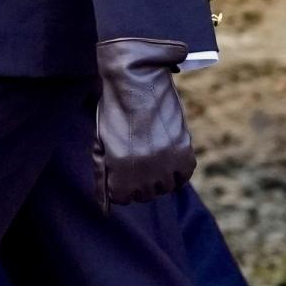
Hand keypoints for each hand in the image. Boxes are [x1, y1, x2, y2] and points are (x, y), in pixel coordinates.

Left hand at [93, 37, 195, 213]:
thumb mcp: (101, 141)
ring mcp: (168, 161)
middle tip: (135, 157)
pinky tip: (165, 153)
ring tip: (149, 152)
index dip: (119, 184)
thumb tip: (105, 206)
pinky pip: (182, 176)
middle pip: (144, 194)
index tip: (119, 171)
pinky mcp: (185, 151)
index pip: (122, 198)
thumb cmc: (115, 110)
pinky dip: (175, 170)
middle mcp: (147, 169)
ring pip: (164, 187)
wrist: (137, 79)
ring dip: (157, 176)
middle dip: (137, 181)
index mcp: (122, 167)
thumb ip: (103, 174)